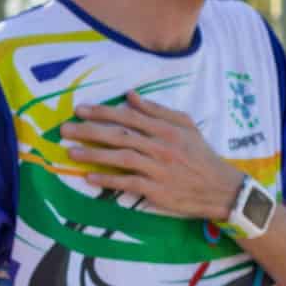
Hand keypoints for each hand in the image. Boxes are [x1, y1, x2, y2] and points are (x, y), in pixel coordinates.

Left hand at [61, 93, 239, 222]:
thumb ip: (157, 111)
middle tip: (65, 128)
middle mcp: (161, 146)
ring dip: (93, 154)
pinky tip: (89, 177)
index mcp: (167, 129)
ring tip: (70, 151)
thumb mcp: (185, 126)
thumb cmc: (200, 155)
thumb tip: (130, 96)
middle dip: (90, 131)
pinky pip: (127, 182)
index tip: (81, 110)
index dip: (103, 112)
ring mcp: (158, 168)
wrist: (220, 187)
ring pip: (121, 158)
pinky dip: (108, 180)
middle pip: (120, 136)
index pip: (129, 117)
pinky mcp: (156, 189)